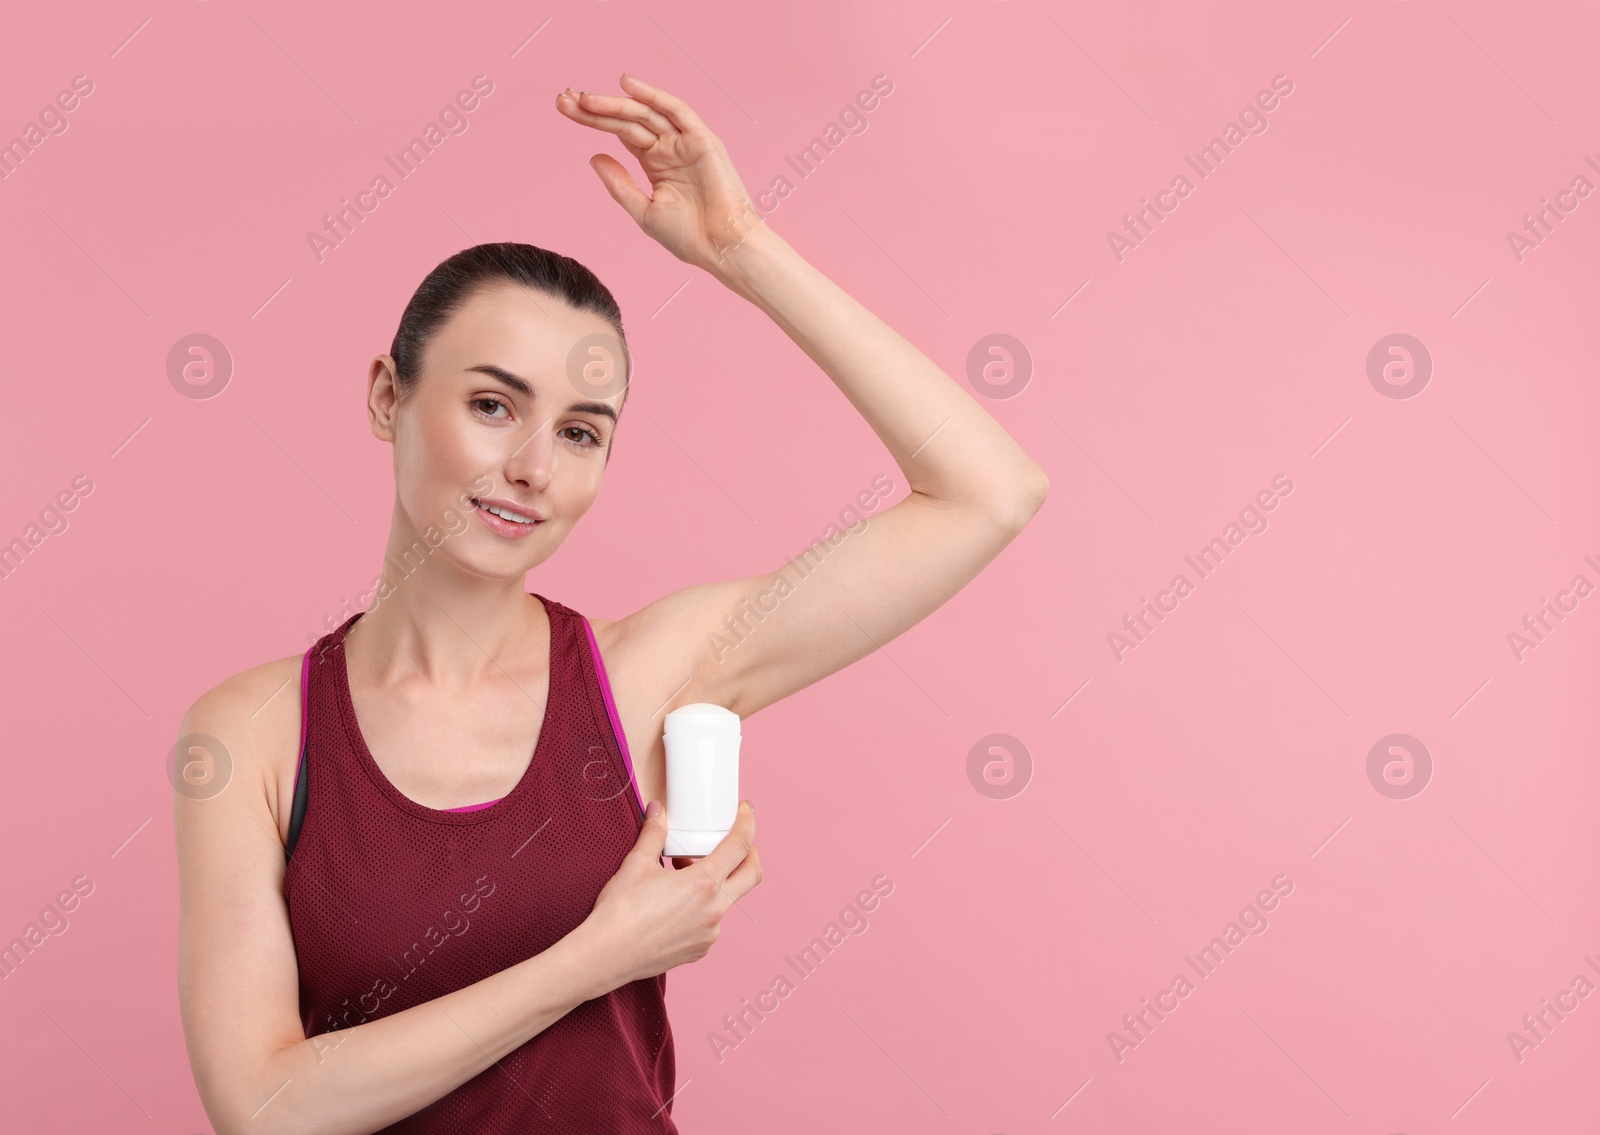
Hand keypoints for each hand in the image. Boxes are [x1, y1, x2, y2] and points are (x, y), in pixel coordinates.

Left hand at [555, 74, 765, 274]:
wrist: (723, 247)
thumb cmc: (689, 237)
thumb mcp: (643, 211)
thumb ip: (620, 184)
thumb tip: (594, 156)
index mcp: (656, 164)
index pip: (620, 133)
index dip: (592, 120)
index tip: (564, 108)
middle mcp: (670, 148)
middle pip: (627, 121)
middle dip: (596, 109)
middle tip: (564, 99)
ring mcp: (686, 142)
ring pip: (645, 114)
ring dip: (615, 103)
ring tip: (584, 98)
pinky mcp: (702, 140)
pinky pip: (676, 111)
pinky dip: (653, 95)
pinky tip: (626, 84)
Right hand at [579, 800, 760, 988]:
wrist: (605, 956)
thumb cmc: (619, 911)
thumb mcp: (636, 864)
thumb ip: (654, 834)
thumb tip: (658, 811)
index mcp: (703, 884)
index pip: (740, 846)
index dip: (747, 823)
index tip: (745, 811)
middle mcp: (714, 911)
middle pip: (752, 875)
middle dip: (750, 853)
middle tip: (735, 840)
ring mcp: (710, 933)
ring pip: (728, 899)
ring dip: (718, 881)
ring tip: (685, 871)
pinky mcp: (700, 949)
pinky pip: (712, 921)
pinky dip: (704, 906)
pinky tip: (678, 902)